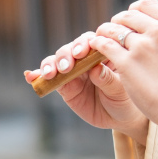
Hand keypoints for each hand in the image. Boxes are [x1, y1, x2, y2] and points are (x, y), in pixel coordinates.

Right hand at [24, 32, 148, 144]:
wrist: (120, 117)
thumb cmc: (126, 98)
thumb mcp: (121, 90)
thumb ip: (108, 79)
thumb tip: (95, 69)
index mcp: (104, 53)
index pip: (92, 41)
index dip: (84, 44)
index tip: (81, 53)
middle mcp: (87, 59)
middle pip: (72, 48)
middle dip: (66, 55)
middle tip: (67, 66)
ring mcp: (74, 71)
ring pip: (58, 61)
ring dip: (52, 64)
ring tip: (51, 74)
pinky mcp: (65, 86)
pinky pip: (50, 78)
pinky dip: (38, 75)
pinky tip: (31, 76)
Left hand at [88, 0, 157, 132]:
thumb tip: (147, 22)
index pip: (146, 4)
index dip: (134, 10)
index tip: (129, 21)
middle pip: (128, 14)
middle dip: (117, 22)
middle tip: (112, 31)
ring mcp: (142, 46)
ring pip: (113, 28)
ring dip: (104, 32)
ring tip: (101, 39)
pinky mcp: (127, 63)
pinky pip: (105, 45)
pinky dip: (98, 44)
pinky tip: (96, 48)